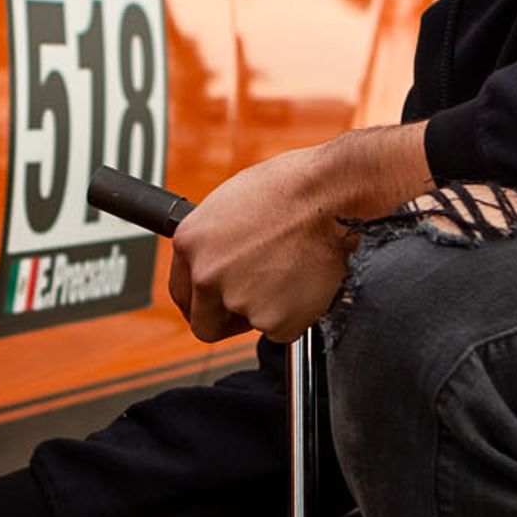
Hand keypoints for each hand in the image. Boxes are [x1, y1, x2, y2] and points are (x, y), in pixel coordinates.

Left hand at [169, 125, 429, 342]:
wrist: (334, 194)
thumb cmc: (295, 187)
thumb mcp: (234, 203)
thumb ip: (216, 241)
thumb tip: (218, 257)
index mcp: (190, 242)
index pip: (182, 292)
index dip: (202, 302)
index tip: (216, 304)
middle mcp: (206, 274)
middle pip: (204, 323)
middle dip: (228, 319)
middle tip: (256, 301)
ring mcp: (239, 300)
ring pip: (250, 324)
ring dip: (270, 308)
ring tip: (293, 270)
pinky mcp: (274, 320)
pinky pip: (283, 329)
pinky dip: (297, 314)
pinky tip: (307, 281)